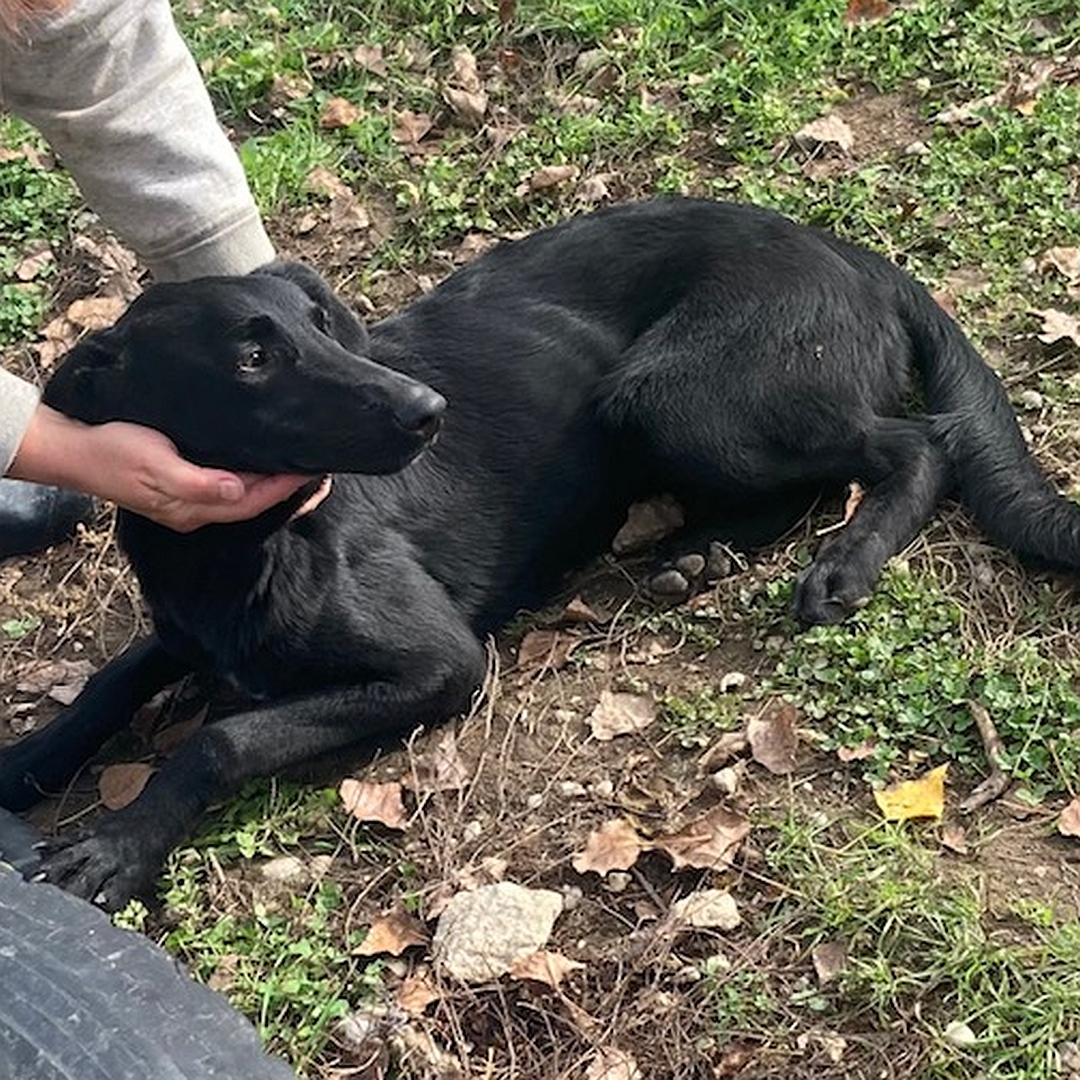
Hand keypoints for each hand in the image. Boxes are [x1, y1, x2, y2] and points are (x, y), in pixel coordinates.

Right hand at [8, 404, 309, 531]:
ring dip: (273, 486)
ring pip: (243, 498)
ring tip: (302, 472)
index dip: (285, 488)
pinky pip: (228, 489)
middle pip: (254, 505)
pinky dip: (252, 480)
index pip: (253, 501)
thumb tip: (238, 491)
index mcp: (194, 508)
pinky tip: (262, 468)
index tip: (313, 471)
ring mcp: (188, 501)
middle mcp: (196, 510)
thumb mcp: (155, 464)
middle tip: (321, 473)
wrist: (73, 449)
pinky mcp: (181, 487)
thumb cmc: (112, 451)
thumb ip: (198, 483)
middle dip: (289, 492)